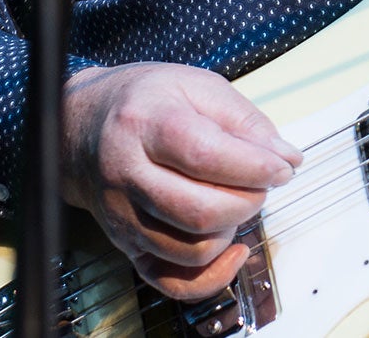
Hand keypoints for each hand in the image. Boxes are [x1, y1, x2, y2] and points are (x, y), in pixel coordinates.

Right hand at [61, 62, 300, 301]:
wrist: (82, 128)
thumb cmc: (146, 102)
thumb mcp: (198, 87)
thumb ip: (245, 120)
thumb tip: (286, 157)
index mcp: (146, 124)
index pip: (205, 155)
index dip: (255, 166)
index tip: (282, 166)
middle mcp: (127, 174)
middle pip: (199, 211)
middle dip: (249, 200)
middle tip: (263, 182)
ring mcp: (123, 216)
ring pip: (191, 249)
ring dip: (232, 230)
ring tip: (238, 200)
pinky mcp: (126, 245)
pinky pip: (171, 281)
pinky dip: (212, 274)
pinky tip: (231, 246)